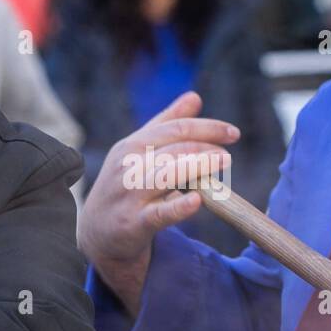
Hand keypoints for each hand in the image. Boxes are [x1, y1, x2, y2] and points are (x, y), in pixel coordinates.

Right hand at [78, 91, 239, 315]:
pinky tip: (197, 200)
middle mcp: (127, 166)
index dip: (206, 128)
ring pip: (167, 175)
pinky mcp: (134, 223)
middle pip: (173, 149)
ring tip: (222, 164)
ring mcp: (129, 194)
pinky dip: (178, 207)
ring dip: (197, 166)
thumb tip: (195, 97)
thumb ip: (166, 125)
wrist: (97, 233)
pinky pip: (159, 213)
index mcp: (131, 146)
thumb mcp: (138, 153)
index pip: (174, 129)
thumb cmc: (124, 187)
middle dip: (205, 148)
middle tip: (228, 156)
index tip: (233, 133)